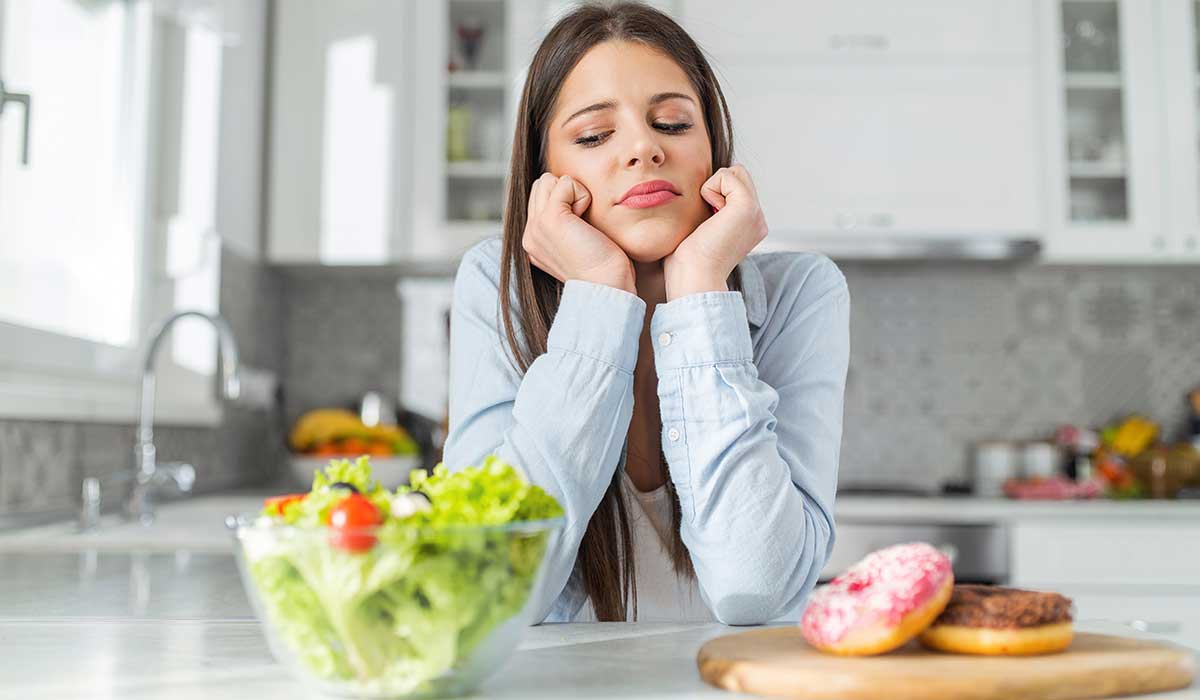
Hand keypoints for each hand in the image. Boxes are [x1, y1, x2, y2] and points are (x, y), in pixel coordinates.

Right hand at [522, 173, 635, 293]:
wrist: (606, 287)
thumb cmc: (603, 268)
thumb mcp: (577, 243)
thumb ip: (566, 223)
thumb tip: (571, 198)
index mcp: (533, 241)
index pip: (539, 197)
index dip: (565, 202)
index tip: (580, 230)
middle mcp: (529, 234)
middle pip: (541, 185)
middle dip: (565, 194)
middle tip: (582, 224)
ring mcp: (536, 226)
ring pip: (549, 180)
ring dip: (573, 194)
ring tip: (583, 223)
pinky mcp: (550, 219)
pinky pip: (566, 183)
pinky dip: (583, 195)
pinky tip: (587, 221)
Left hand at [663, 164, 766, 299]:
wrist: (694, 277)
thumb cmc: (687, 262)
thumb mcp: (702, 229)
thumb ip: (709, 211)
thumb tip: (701, 193)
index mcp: (749, 226)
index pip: (734, 187)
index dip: (712, 196)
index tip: (705, 226)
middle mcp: (758, 219)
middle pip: (736, 175)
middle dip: (715, 188)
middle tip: (707, 220)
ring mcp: (756, 213)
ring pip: (733, 172)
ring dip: (712, 189)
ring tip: (709, 219)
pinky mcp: (748, 206)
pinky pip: (726, 175)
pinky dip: (709, 190)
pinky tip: (710, 216)